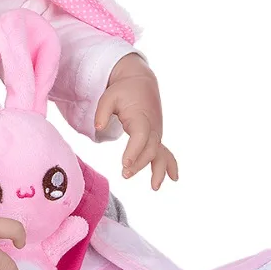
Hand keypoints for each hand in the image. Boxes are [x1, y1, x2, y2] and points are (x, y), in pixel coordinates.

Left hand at [94, 54, 178, 190]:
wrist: (141, 82)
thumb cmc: (123, 90)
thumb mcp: (109, 96)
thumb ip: (102, 112)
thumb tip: (97, 128)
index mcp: (141, 117)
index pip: (140, 137)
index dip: (134, 151)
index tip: (125, 163)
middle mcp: (152, 127)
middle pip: (149, 149)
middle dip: (139, 163)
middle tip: (125, 174)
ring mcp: (156, 133)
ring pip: (160, 154)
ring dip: (159, 170)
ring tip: (154, 187)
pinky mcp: (156, 137)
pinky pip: (165, 152)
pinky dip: (170, 165)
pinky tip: (173, 178)